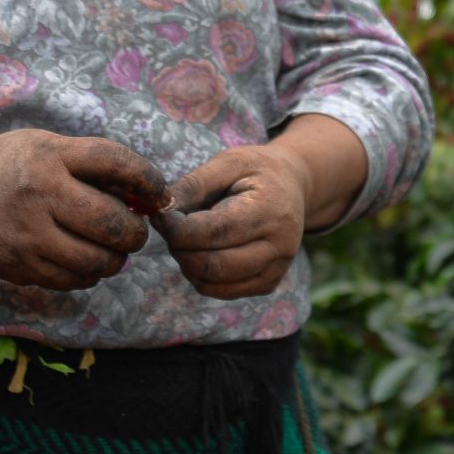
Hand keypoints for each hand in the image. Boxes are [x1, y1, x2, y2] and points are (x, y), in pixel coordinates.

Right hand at [0, 132, 165, 290]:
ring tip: (112, 249)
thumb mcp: (43, 147)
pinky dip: (89, 275)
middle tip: (133, 230)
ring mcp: (29, 235)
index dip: (149, 180)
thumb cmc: (5, 169)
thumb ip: (90, 163)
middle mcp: (41, 194)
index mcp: (51, 156)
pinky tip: (85, 261)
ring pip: (97, 260)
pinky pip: (74, 280)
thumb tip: (145, 194)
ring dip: (116, 259)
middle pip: (112, 223)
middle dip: (135, 232)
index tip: (159, 194)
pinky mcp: (21, 267)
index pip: (117, 163)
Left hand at [152, 145, 312, 298]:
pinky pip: (221, 291)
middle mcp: (281, 246)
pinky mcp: (268, 284)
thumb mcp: (229, 162)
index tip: (159, 215)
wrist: (294, 187)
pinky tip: (200, 251)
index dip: (179, 229)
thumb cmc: (257, 171)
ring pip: (214, 283)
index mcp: (272, 210)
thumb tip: (161, 210)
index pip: (216, 231)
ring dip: (187, 263)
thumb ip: (195, 185)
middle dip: (179, 248)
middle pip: (214, 264)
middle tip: (169, 228)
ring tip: (185, 237)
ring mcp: (276, 270)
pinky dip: (200, 275)